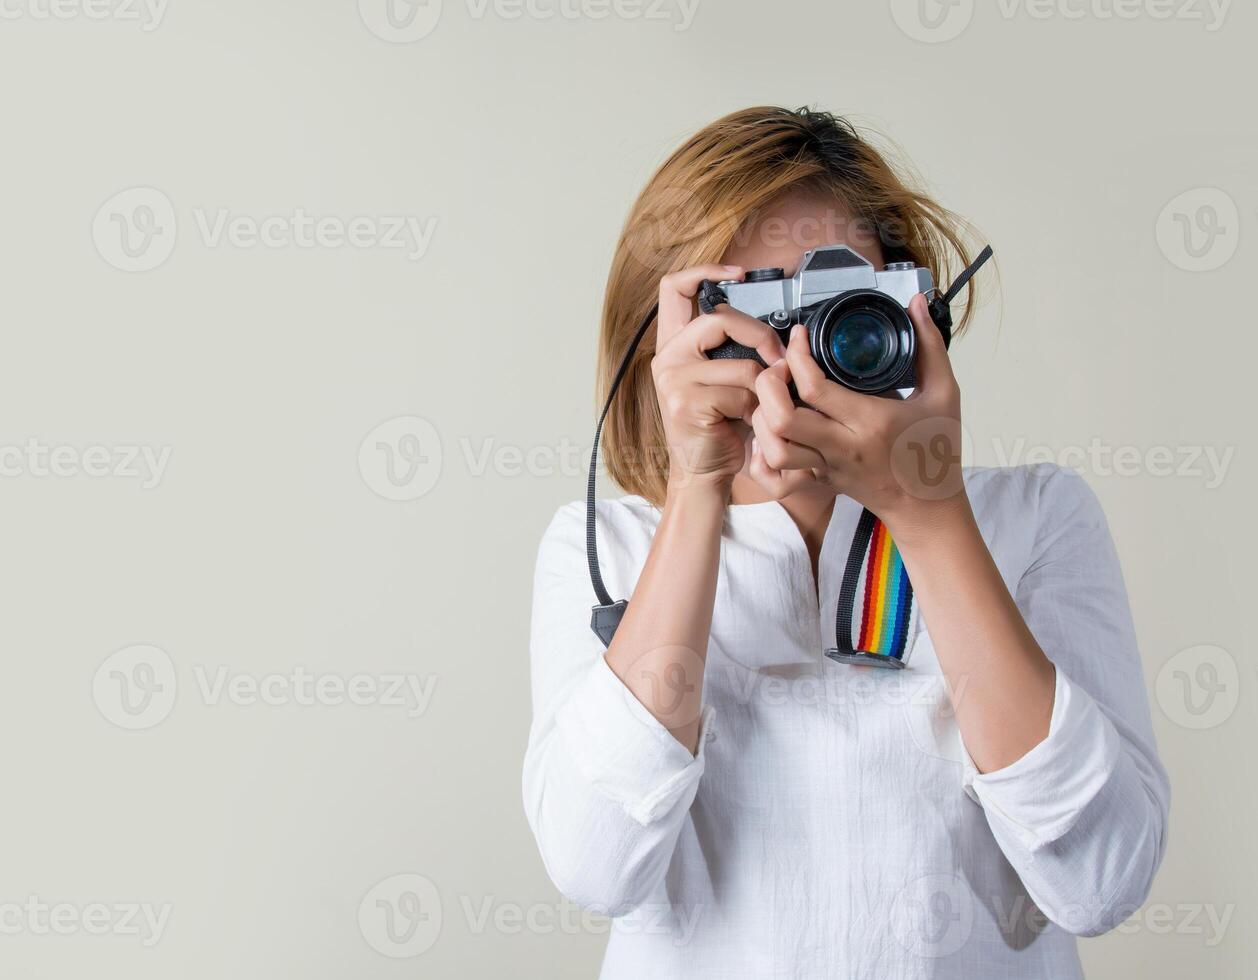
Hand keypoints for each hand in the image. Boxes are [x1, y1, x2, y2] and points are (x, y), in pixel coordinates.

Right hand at [651, 265, 787, 493]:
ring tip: (757, 405)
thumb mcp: (722, 378)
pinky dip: (756, 409)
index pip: (674, 288)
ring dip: (762, 388)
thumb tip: (773, 329)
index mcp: (674, 344)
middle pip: (720, 317)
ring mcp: (674, 379)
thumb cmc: (719, 425)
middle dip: (761, 335)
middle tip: (778, 359)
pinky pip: (742, 392)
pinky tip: (748, 422)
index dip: (705, 270)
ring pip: (742, 364)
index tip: (738, 272)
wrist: (703, 471)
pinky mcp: (687, 402)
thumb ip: (732, 348)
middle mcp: (667, 357)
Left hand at [749, 294, 967, 534]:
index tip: (800, 336)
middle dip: (769, 385)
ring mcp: (825, 467)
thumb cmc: (936, 450)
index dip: (797, 356)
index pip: (815, 389)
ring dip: (764, 417)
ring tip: (775, 396)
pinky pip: (776, 477)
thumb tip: (918, 303)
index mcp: (871, 422)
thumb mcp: (944, 394)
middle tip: (780, 368)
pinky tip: (772, 431)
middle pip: (781, 419)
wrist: (928, 506)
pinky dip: (763, 454)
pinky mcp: (817, 481)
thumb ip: (930, 345)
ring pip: (774, 448)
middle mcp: (842, 447)